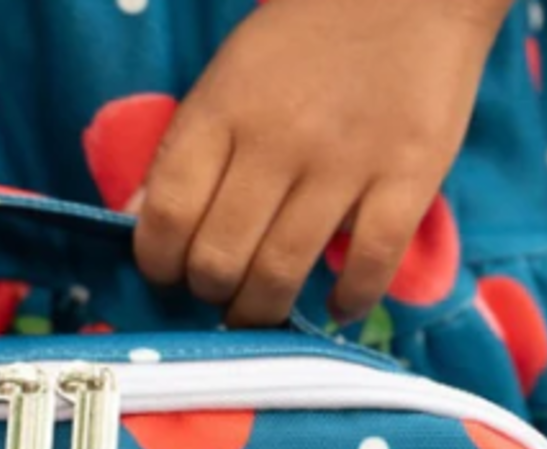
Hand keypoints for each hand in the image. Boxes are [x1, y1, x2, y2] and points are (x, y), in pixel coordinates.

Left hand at [134, 0, 507, 326]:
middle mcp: (277, 141)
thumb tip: (138, 223)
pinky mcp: (408, 176)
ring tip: (264, 311)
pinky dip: (348, 301)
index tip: (171, 274)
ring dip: (263, 312)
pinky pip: (369, 265)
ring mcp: (344, 162)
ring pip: (281, 274)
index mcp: (223, 111)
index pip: (167, 216)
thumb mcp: (228, 76)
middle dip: (210, 292)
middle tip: (222, 291)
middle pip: (219, 259)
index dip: (159, 264)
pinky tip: (338, 307)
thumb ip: (186, 149)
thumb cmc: (308, 38)